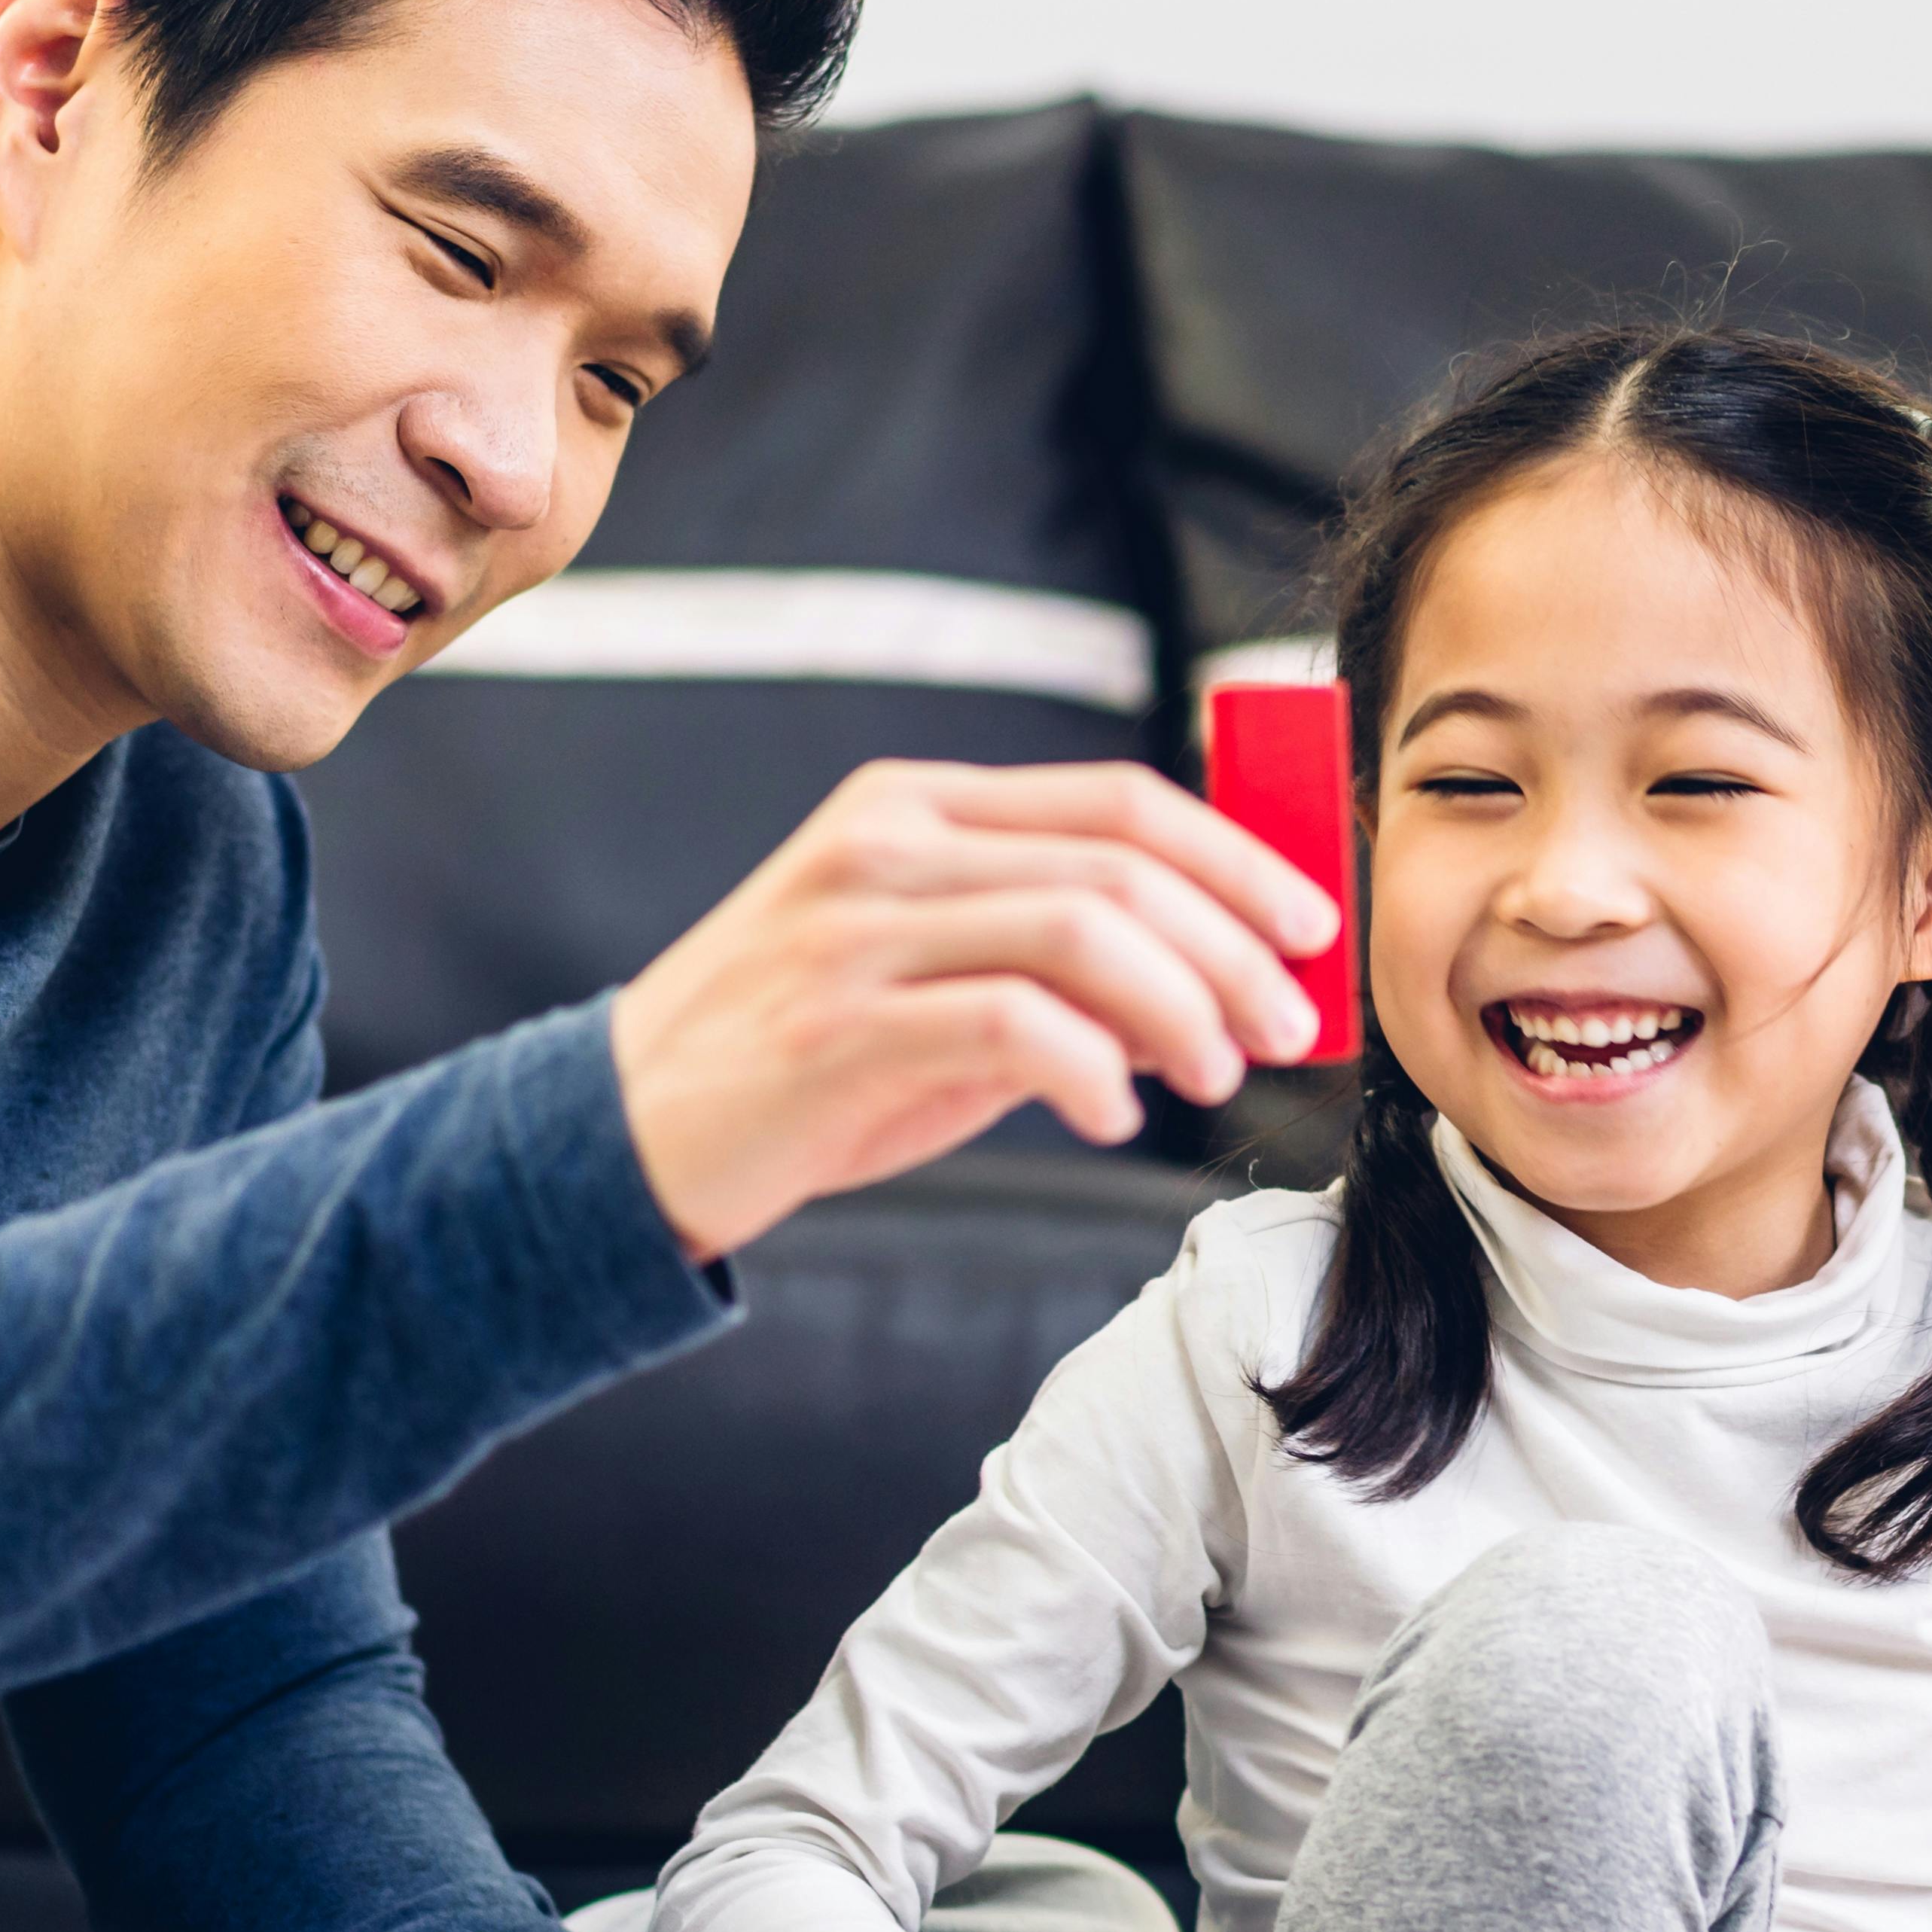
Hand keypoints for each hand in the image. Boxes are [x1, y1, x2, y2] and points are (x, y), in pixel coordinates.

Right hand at [611, 760, 1338, 1261]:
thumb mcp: (928, 976)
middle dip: (1234, 945)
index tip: (1311, 926)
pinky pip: (1009, 1025)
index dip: (1236, 859)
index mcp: (918, 806)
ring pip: (1081, 931)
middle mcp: (889, 844)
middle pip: (1119, 862)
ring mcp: (857, 929)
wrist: (620, 1132)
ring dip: (1182, 1008)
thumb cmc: (798, 1059)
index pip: (1119, 799)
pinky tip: (1116, 1117)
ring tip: (1218, 1074)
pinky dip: (1090, 1072)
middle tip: (1290, 1026)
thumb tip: (1215, 978)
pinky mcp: (837, 1025)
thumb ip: (1052, 960)